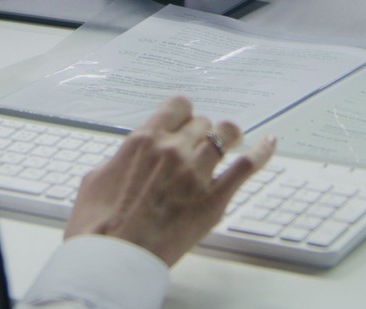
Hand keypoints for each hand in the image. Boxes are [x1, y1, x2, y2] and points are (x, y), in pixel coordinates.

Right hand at [63, 95, 277, 266]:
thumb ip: (120, 160)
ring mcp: (197, 173)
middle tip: (198, 146)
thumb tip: (127, 158)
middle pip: (202, 122)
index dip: (184, 114)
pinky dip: (261, 152)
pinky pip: (246, 166)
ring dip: (228, 137)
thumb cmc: (99, 226)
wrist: (114, 258)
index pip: (177, 106)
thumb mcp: (96, 179)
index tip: (186, 121)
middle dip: (200, 133)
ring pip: (226, 135)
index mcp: (143, 140)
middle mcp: (173, 150)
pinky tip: (269, 144)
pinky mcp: (214, 199)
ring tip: (232, 141)